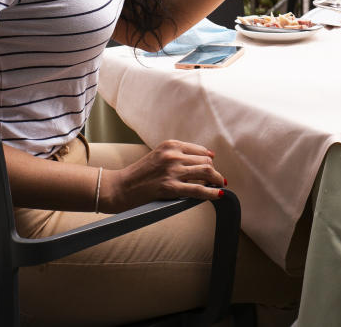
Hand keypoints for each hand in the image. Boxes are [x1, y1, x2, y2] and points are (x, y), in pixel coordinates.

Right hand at [103, 139, 225, 212]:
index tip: (213, 166)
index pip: (200, 150)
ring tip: (220, 186)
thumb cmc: (139, 174)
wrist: (120, 187)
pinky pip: (199, 189)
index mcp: (170, 145)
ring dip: (217, 179)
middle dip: (214, 171)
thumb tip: (208, 158)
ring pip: (206, 172)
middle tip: (218, 179)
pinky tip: (219, 195)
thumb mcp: (159, 156)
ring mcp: (172, 171)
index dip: (209, 159)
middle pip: (205, 161)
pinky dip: (212, 193)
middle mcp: (173, 155)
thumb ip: (178, 155)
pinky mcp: (171, 188)